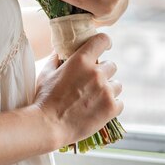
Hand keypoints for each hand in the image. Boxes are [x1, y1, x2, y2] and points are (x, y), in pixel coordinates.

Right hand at [33, 33, 122, 147]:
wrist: (49, 125)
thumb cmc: (45, 98)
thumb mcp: (47, 73)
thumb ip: (55, 58)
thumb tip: (59, 50)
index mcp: (81, 60)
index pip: (102, 40)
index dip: (105, 42)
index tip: (105, 46)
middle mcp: (96, 73)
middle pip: (111, 65)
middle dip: (104, 72)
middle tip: (93, 82)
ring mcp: (106, 91)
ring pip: (117, 84)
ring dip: (109, 89)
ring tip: (96, 98)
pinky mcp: (111, 108)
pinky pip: (119, 102)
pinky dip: (112, 105)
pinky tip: (100, 109)